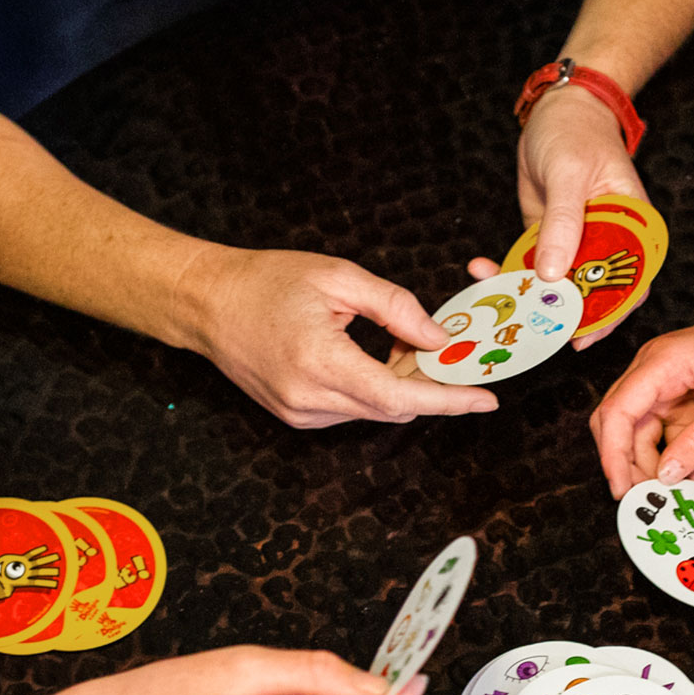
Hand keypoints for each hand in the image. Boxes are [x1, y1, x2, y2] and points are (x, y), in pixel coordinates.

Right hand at [185, 247, 493, 428]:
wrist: (208, 303)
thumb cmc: (267, 281)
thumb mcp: (339, 277)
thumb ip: (396, 307)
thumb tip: (439, 339)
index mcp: (321, 361)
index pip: (399, 395)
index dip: (448, 400)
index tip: (485, 400)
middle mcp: (309, 398)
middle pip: (393, 407)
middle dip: (427, 384)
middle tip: (442, 350)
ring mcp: (300, 413)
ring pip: (373, 410)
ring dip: (398, 386)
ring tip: (395, 345)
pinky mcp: (296, 417)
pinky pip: (350, 409)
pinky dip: (371, 390)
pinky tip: (365, 358)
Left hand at [513, 87, 646, 325]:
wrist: (556, 112)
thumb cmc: (577, 133)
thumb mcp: (570, 174)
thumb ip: (564, 223)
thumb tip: (555, 273)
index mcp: (632, 230)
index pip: (631, 284)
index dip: (610, 316)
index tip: (582, 337)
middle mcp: (607, 243)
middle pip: (590, 293)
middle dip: (558, 312)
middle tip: (528, 327)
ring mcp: (574, 244)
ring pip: (554, 284)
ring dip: (525, 295)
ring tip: (497, 301)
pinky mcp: (546, 240)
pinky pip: (528, 265)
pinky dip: (505, 272)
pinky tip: (482, 270)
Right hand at [584, 301, 693, 495]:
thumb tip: (666, 475)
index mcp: (661, 363)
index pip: (616, 411)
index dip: (612, 454)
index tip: (621, 487)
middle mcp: (652, 370)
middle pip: (617, 422)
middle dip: (626, 462)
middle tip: (645, 498)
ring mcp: (663, 383)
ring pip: (637, 432)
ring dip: (651, 464)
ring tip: (677, 492)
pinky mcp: (675, 395)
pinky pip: (661, 432)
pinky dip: (670, 456)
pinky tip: (690, 476)